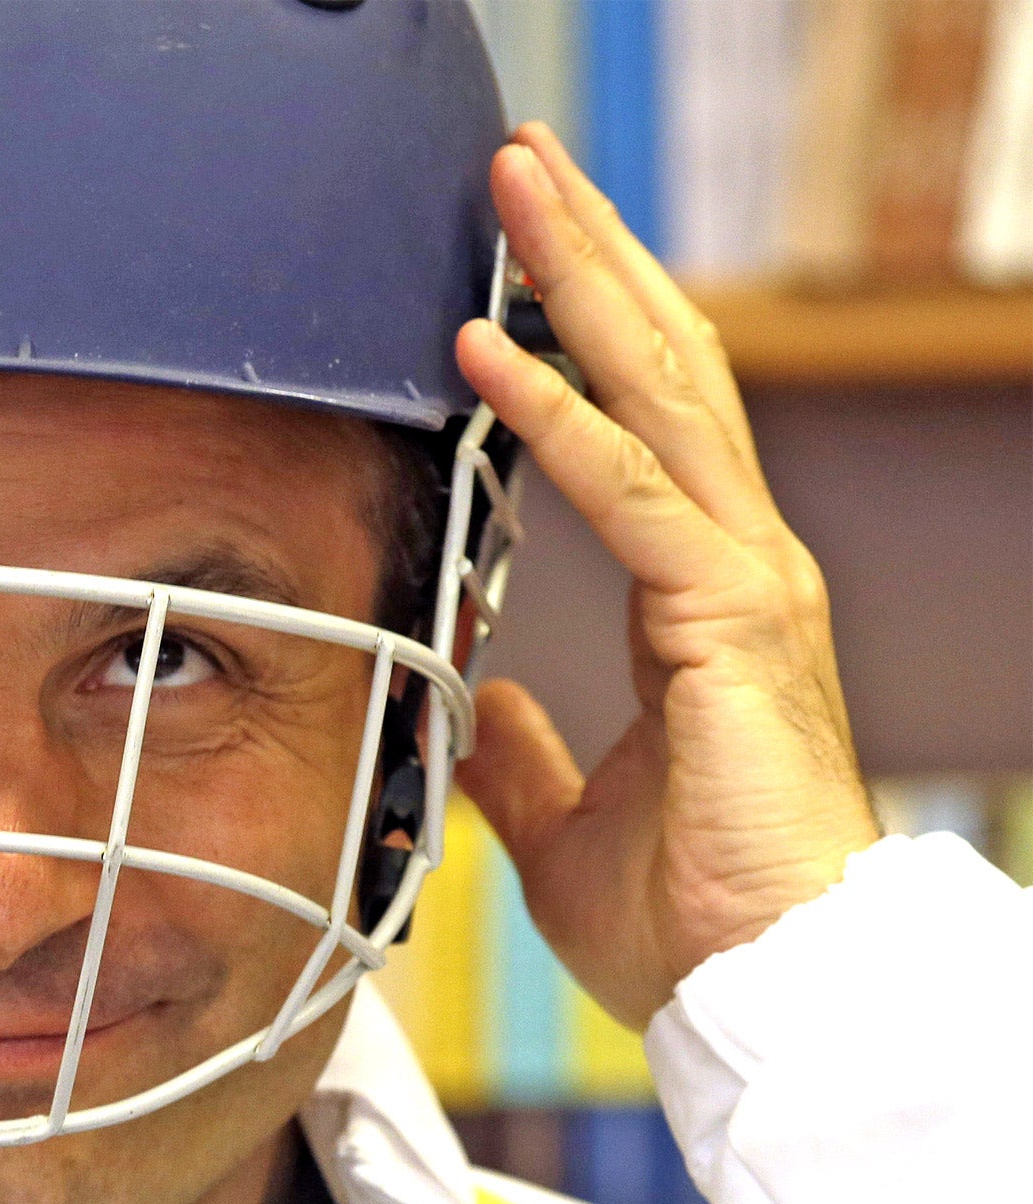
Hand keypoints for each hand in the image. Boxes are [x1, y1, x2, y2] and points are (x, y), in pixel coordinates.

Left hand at [453, 124, 879, 1026]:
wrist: (759, 995)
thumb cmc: (687, 918)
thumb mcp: (564, 818)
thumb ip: (528, 752)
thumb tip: (488, 703)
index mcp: (701, 596)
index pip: (644, 425)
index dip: (583, 332)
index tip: (515, 263)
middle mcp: (734, 564)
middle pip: (662, 368)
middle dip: (589, 258)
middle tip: (523, 165)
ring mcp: (744, 581)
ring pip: (661, 390)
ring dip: (580, 281)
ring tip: (516, 187)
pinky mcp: (732, 620)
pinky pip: (631, 492)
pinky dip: (555, 413)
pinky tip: (485, 348)